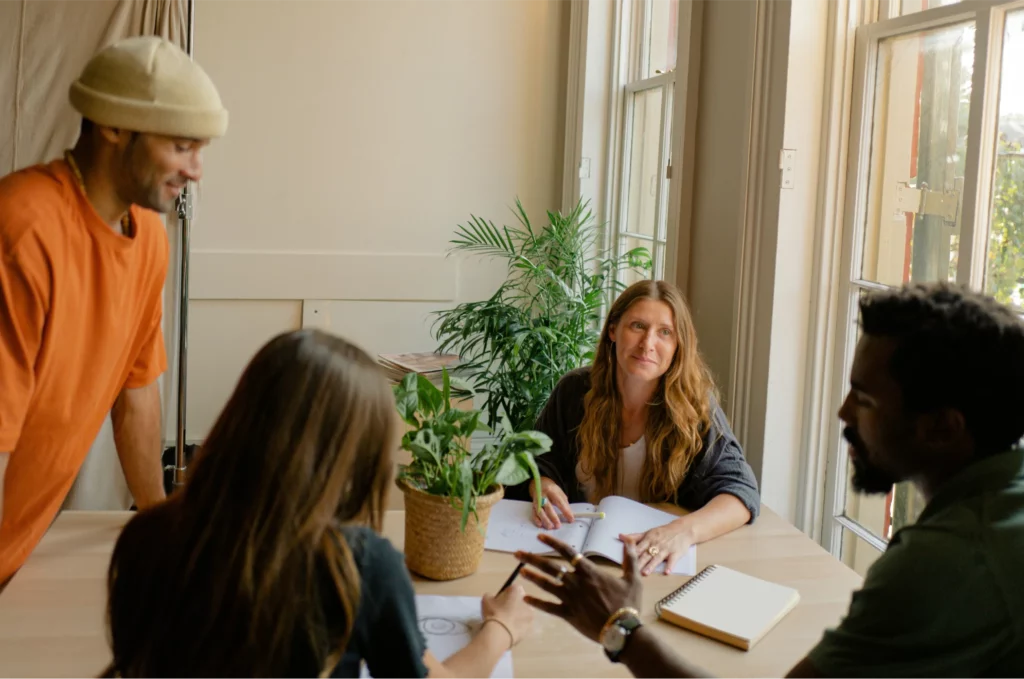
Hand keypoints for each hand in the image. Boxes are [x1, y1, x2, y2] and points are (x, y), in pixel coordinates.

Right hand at [481, 583, 533, 646]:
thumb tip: (492, 598)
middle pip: (520, 601)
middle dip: (514, 605)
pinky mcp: (529, 628)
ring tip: (506, 623)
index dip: (506, 594)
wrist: (500, 633)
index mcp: (517, 591)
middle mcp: (527, 602)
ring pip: (523, 614)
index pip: (513, 588)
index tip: (500, 600)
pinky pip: (523, 625)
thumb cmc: (493, 613)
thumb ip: (490, 596)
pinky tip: (508, 631)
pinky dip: (517, 627)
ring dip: (517, 616)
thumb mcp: (486, 600)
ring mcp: (530, 616)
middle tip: (503, 611)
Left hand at [515, 533, 641, 642]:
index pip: (567, 552)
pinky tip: (526, 598)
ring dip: (532, 577)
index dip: (552, 543)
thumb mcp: (633, 578)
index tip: (539, 537)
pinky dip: (537, 603)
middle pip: (550, 567)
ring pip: (547, 585)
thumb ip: (629, 557)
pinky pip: (549, 607)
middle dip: (532, 558)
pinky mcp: (568, 614)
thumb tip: (628, 539)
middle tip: (517, 553)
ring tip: (519, 570)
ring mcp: (570, 598)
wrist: (623, 630)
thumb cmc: (628, 604)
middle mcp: (576, 582)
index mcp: (590, 572)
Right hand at [529, 476, 573, 528]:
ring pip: (539, 511)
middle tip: (558, 526)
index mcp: (551, 491)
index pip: (559, 502)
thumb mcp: (560, 493)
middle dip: (553, 517)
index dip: (565, 511)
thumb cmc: (552, 490)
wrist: (540, 484)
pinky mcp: (533, 505)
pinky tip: (540, 525)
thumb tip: (569, 514)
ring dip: (545, 520)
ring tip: (550, 527)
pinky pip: (533, 513)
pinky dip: (536, 520)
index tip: (571, 519)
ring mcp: (536, 500)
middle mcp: (543, 495)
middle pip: (548, 507)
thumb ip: (564, 502)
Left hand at [620, 520, 694, 575]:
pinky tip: (667, 572)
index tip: (623, 563)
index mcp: (648, 539)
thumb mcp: (649, 533)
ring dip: (651, 565)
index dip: (630, 555)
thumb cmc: (663, 533)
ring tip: (645, 573)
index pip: (638, 548)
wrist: (682, 530)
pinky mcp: (676, 553)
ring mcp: (666, 549)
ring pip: (657, 558)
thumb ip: (635, 536)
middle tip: (631, 571)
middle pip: (646, 554)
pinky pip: (673, 560)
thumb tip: (621, 536)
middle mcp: (656, 544)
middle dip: (639, 562)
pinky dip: (670, 566)